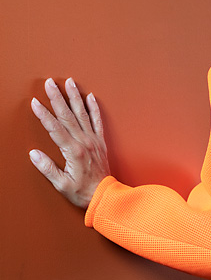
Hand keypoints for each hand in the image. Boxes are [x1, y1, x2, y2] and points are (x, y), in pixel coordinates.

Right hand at [30, 78, 110, 207]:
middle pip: (68, 115)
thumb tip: (34, 154)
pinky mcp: (101, 142)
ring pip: (83, 114)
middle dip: (57, 97)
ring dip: (74, 97)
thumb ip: (48, 169)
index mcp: (74, 151)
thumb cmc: (83, 192)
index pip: (55, 128)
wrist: (106, 197)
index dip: (44, 115)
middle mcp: (85, 142)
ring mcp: (94, 140)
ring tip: (69, 82)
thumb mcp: (62, 185)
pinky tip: (90, 97)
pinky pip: (98, 121)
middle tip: (49, 83)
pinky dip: (94, 108)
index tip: (34, 103)